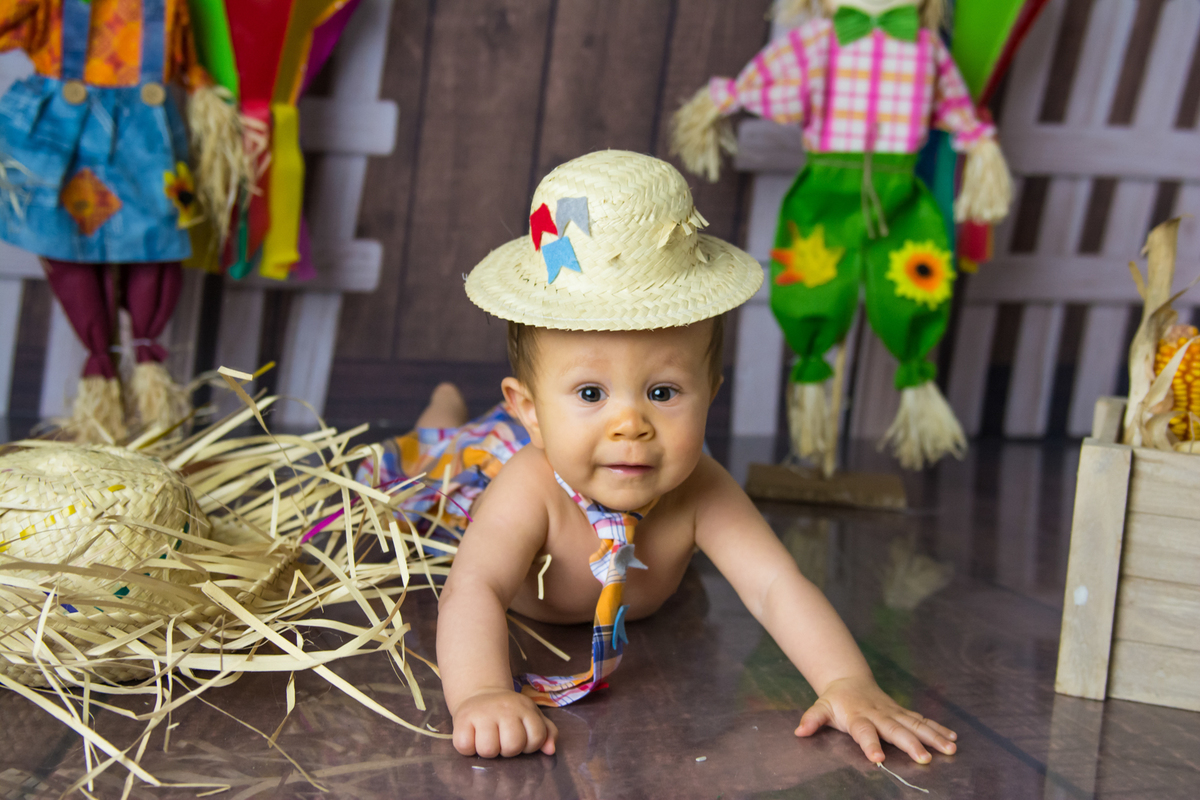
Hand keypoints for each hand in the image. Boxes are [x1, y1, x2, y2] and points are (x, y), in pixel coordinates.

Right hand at [451, 689, 557, 757]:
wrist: (480, 693)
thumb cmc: (509, 712)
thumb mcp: (531, 716)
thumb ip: (546, 732)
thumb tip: (550, 750)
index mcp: (525, 708)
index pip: (536, 738)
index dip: (529, 746)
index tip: (521, 739)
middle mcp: (504, 709)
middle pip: (512, 746)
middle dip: (508, 750)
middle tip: (502, 740)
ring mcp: (482, 713)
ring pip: (488, 749)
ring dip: (488, 751)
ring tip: (488, 740)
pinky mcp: (461, 720)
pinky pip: (465, 746)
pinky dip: (468, 748)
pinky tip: (472, 738)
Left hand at [795, 676, 956, 763]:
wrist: (849, 680)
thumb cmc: (835, 700)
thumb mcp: (820, 707)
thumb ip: (812, 719)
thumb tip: (800, 731)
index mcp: (858, 716)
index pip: (864, 732)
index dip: (870, 744)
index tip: (878, 759)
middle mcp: (879, 714)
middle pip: (896, 729)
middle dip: (910, 743)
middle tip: (924, 758)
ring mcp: (893, 712)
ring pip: (915, 724)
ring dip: (933, 736)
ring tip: (950, 748)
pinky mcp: (902, 712)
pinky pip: (922, 720)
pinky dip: (937, 728)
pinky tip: (953, 737)